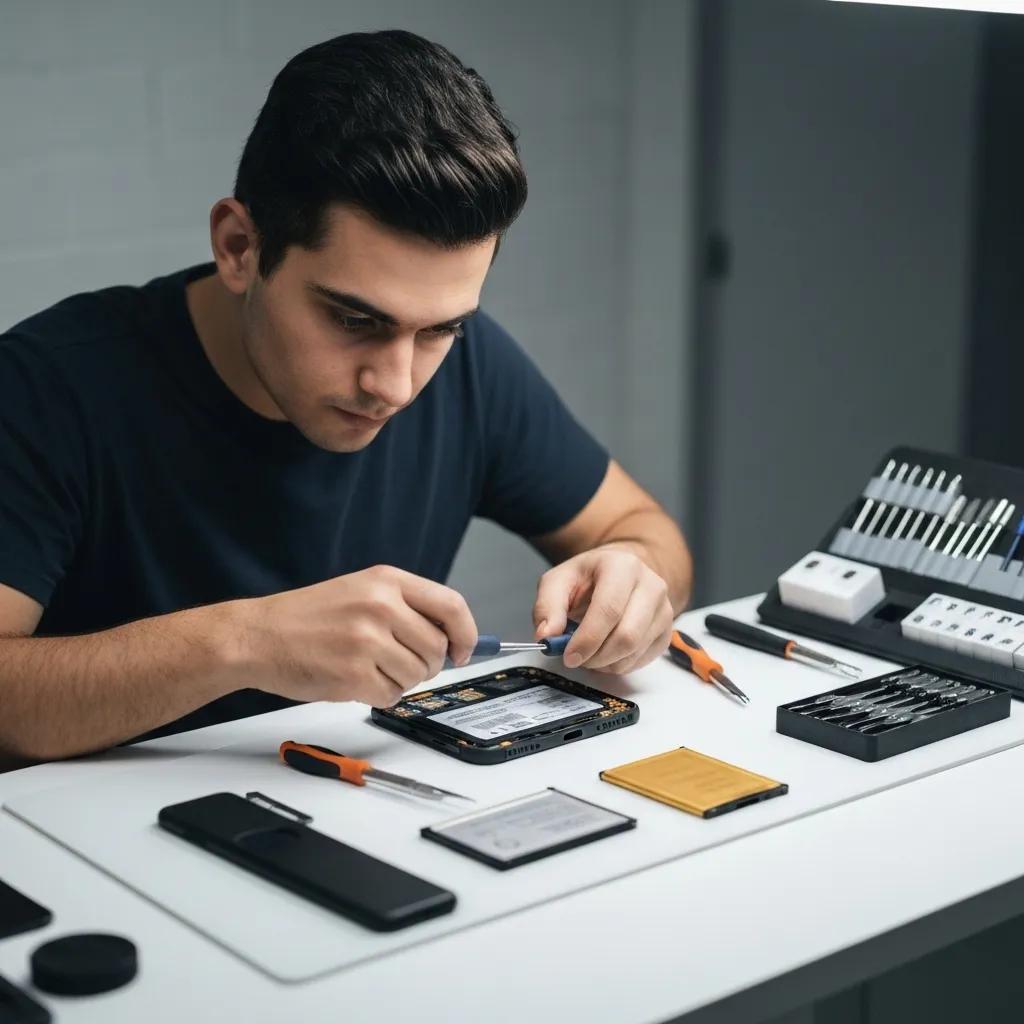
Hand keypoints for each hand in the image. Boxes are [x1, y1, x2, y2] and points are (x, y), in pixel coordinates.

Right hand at [238, 566, 477, 707]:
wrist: (258, 636)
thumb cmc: (308, 617)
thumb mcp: (361, 591)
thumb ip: (406, 607)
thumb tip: (452, 639)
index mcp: (386, 581)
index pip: (451, 606)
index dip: (466, 633)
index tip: (463, 650)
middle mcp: (381, 606)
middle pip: (437, 648)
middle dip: (428, 664)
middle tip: (403, 663)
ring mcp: (367, 641)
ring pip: (417, 675)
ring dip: (400, 680)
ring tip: (370, 668)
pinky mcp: (353, 674)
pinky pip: (391, 695)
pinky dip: (379, 695)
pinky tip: (355, 680)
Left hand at [532, 546, 673, 673]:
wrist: (619, 574)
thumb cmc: (588, 578)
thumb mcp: (558, 581)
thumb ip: (547, 606)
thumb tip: (546, 636)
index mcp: (622, 566)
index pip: (609, 610)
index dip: (588, 639)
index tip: (569, 656)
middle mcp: (651, 585)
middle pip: (627, 635)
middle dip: (597, 656)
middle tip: (576, 658)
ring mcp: (664, 608)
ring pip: (635, 651)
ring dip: (606, 663)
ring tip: (589, 652)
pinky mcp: (667, 630)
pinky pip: (643, 660)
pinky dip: (619, 665)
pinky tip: (606, 653)